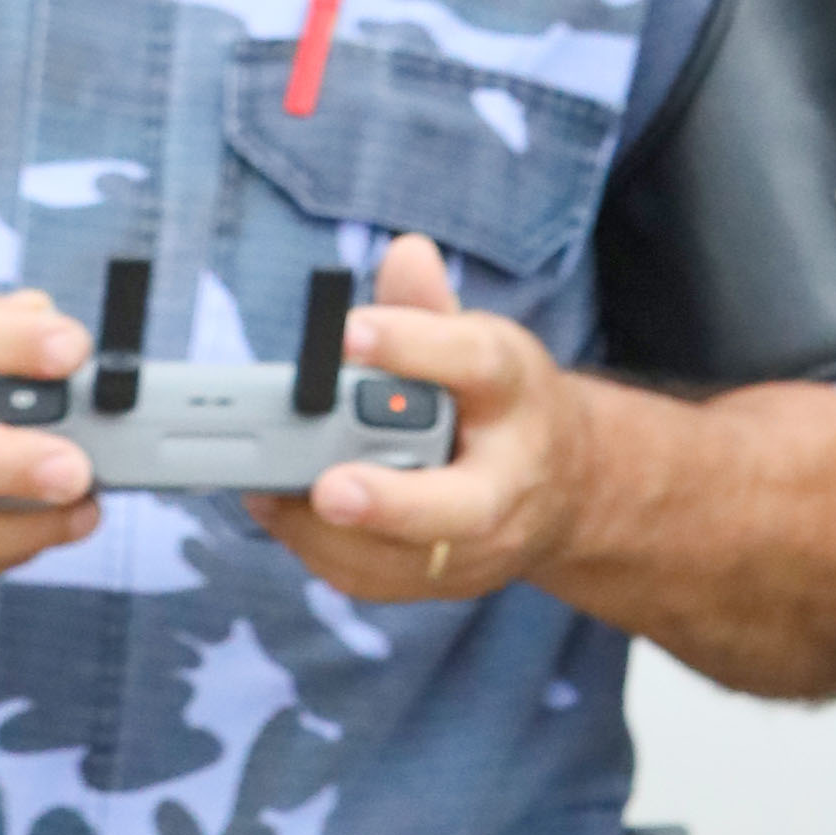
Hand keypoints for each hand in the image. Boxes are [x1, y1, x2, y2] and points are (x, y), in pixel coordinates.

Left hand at [244, 235, 581, 604]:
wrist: (565, 485)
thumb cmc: (500, 400)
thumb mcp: (480, 338)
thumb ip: (429, 305)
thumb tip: (405, 253)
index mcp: (513, 392)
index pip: (474, 363)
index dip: (411, 346)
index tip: (346, 331)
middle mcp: (509, 478)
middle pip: (461, 504)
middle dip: (392, 503)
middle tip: (328, 487)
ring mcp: (484, 543)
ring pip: (411, 559)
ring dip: (333, 533)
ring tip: (270, 493)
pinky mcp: (452, 580)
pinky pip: (382, 581)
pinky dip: (326, 552)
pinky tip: (282, 510)